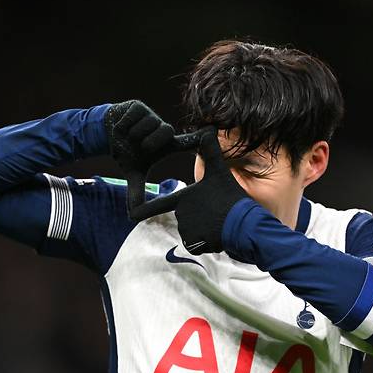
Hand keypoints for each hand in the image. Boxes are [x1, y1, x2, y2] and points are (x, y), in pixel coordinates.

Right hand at [104, 100, 210, 213]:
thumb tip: (132, 215)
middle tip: (141, 147)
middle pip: (165, 132)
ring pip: (148, 124)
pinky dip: (124, 125)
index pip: (186, 142)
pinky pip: (134, 116)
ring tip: (129, 138)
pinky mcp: (139, 106)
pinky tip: (121, 128)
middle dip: (150, 142)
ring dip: (134, 134)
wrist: (107, 133)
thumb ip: (136, 191)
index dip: (197, 140)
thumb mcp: (132, 172)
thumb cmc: (126, 151)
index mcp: (165, 144)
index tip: (210, 134)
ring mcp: (152, 116)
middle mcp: (162, 129)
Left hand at [130, 129, 248, 254]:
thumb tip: (208, 129)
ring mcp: (186, 230)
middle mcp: (180, 214)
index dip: (142, 210)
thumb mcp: (220, 172)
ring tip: (218, 223)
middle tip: (215, 213)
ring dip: (203, 230)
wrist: (242, 224)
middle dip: (199, 217)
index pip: (159, 204)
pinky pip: (196, 244)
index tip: (131, 214)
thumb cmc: (230, 197)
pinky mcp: (194, 244)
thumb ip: (211, 152)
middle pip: (186, 217)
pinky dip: (206, 242)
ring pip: (191, 231)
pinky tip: (217, 235)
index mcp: (183, 198)